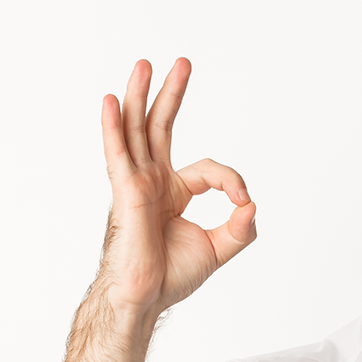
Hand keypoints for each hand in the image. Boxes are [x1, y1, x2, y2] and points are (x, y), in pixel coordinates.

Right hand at [99, 58, 256, 318]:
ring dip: (139, 96)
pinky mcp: (125, 193)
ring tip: (143, 65)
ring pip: (136, 131)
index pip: (208, 169)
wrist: (146, 298)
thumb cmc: (170, 276)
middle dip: (171, 94)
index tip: (243, 203)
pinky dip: (113, 127)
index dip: (231, 181)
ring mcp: (136, 184)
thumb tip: (252, 205)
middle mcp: (152, 181)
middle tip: (183, 63)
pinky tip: (109, 102)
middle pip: (159, 127)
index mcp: (172, 192)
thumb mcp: (218, 249)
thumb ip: (240, 228)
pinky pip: (118, 154)